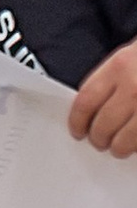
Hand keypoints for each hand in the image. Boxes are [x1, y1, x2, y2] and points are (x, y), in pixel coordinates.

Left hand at [69, 40, 136, 157]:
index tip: (77, 130)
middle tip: (98, 142)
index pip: (86, 101)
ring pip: (126, 139)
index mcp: (118, 68)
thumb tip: (90, 111)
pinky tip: (135, 145)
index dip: (77, 120)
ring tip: (117, 148)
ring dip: (119, 147)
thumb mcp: (126, 60)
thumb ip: (108, 82)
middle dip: (98, 137)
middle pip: (104, 123)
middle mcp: (134, 87)